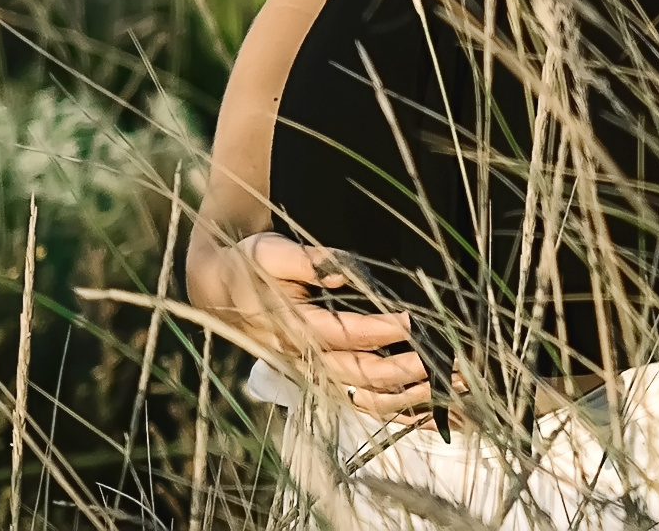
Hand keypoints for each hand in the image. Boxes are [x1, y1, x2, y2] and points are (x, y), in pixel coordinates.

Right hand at [189, 232, 435, 420]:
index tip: (411, 321)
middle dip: (400, 371)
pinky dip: (388, 407)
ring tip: (438, 388)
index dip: (379, 330)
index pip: (344, 334)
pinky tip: (420, 407)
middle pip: (357, 374)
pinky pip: (355, 400)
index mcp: (293, 327)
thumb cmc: (251, 265)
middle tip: (438, 363)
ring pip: (359, 396)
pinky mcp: (317, 376)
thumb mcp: (271, 253)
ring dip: (400, 397)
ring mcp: (309, 371)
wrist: (220, 290)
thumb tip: (343, 273)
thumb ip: (308, 262)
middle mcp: (303, 358)